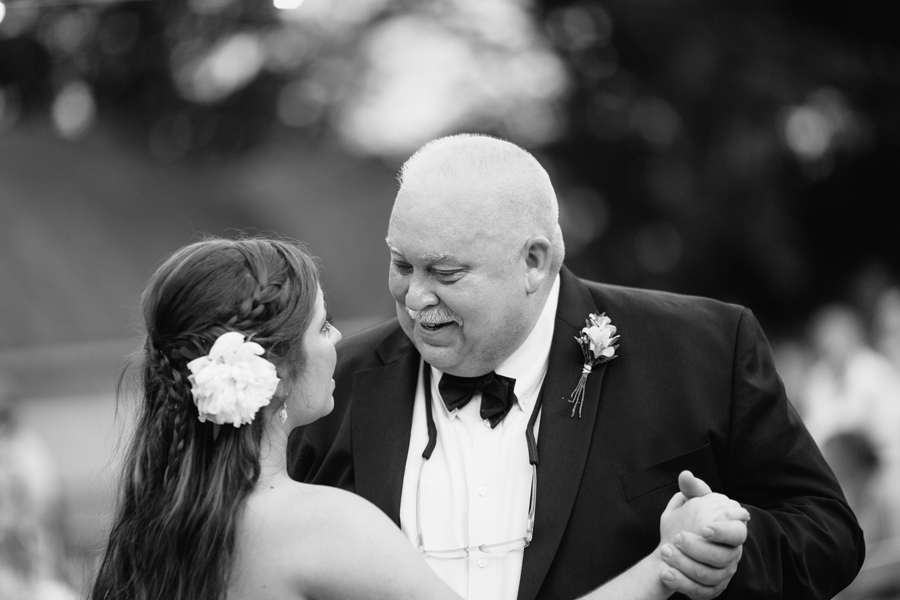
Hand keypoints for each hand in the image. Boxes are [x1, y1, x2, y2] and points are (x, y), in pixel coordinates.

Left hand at [657, 471, 749, 599]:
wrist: (681, 545)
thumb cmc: (693, 520)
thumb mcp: (692, 502)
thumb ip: (692, 489)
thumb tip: (685, 474)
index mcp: (731, 533)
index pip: (737, 534)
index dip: (722, 531)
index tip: (703, 528)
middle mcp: (731, 555)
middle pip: (721, 558)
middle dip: (697, 549)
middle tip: (676, 538)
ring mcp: (722, 574)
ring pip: (709, 576)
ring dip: (685, 565)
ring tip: (665, 552)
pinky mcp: (711, 590)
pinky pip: (699, 592)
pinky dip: (681, 584)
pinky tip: (665, 573)